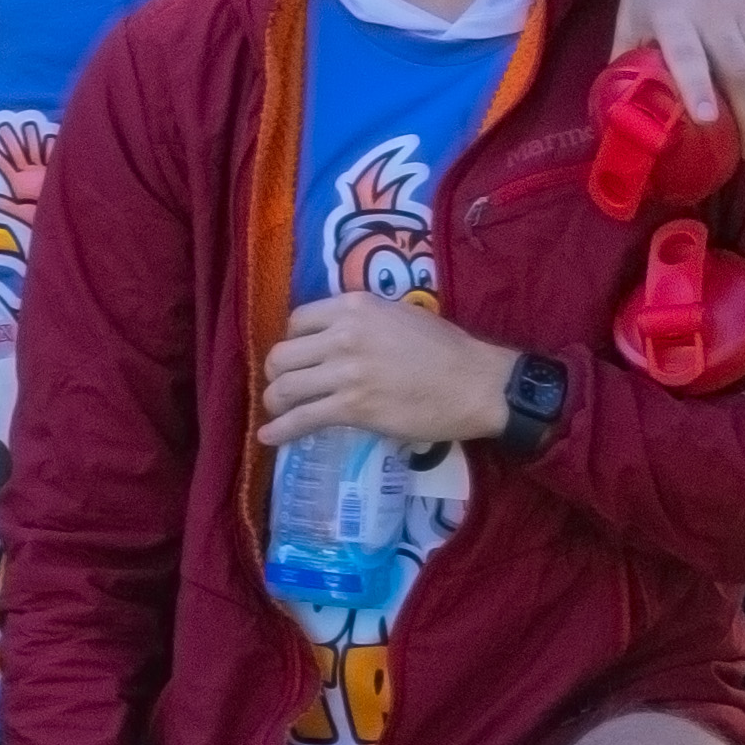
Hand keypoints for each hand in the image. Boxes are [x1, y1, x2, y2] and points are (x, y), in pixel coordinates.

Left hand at [256, 294, 516, 453]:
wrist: (476, 383)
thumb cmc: (447, 348)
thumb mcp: (399, 314)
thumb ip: (362, 319)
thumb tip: (335, 332)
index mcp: (353, 307)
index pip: (297, 321)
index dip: (292, 341)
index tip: (299, 357)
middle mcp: (343, 335)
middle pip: (281, 355)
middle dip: (275, 373)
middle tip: (284, 385)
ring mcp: (346, 372)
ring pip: (284, 387)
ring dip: (274, 402)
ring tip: (276, 411)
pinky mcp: (353, 407)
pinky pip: (302, 419)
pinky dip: (280, 431)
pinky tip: (268, 437)